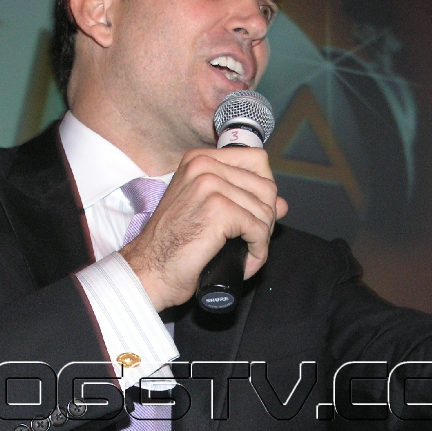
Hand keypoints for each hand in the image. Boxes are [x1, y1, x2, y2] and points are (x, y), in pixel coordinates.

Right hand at [121, 147, 287, 311]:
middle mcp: (204, 166)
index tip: (255, 214)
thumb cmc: (171, 246)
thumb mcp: (207, 213)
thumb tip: (282, 204)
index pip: (257, 160)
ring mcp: (211, 186)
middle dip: (266, 219)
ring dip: (262, 239)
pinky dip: (258, 252)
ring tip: (246, 254)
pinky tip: (245, 263)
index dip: (264, 191)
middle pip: (266, 187)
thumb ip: (242, 200)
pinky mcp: (219, 210)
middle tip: (251, 241)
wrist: (149, 270)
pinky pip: (259, 230)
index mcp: (199, 160)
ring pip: (265, 210)